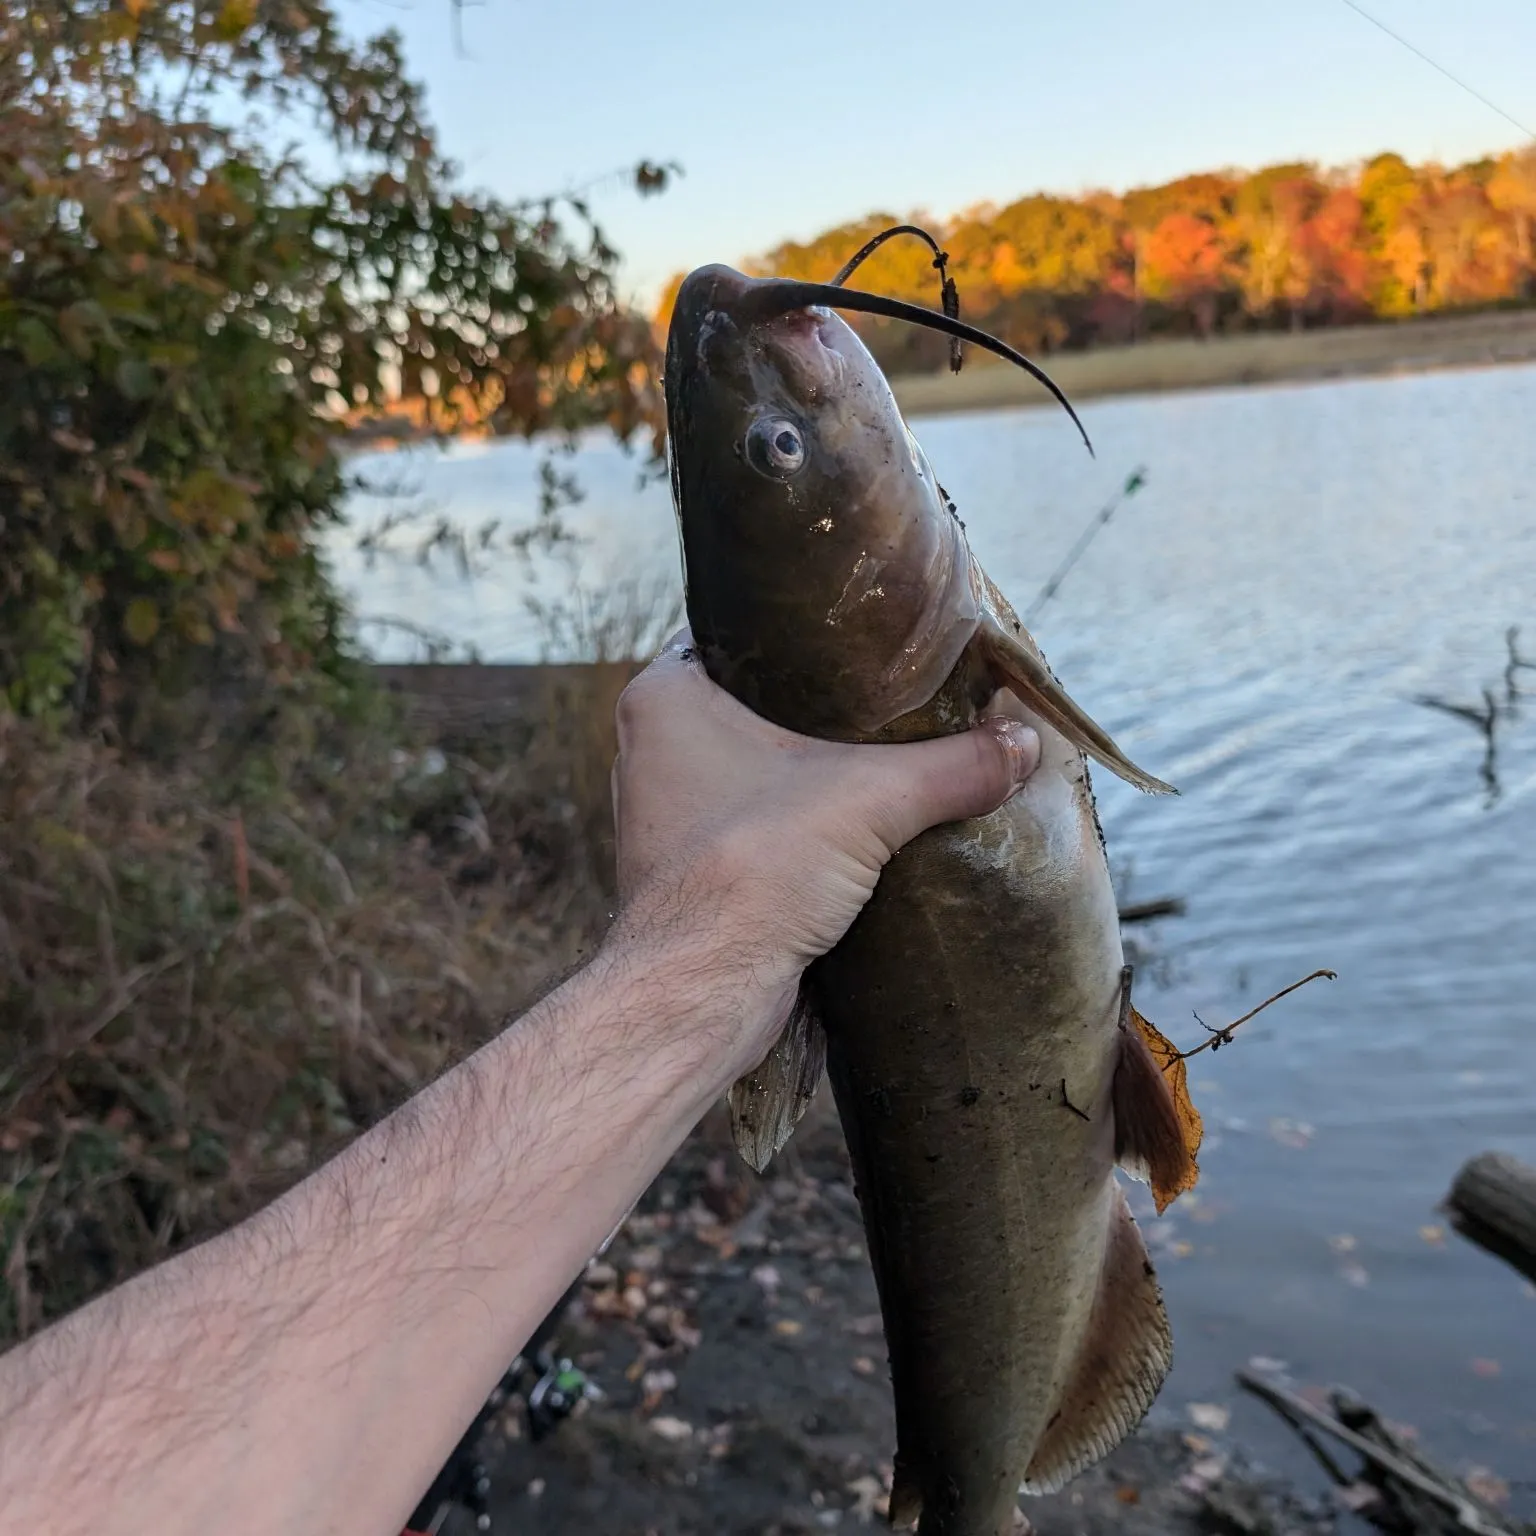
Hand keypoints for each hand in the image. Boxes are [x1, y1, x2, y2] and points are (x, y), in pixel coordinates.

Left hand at [607, 630, 1039, 1078]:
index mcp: (665, 696)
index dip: (813, 640)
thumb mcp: (870, 800)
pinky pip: (758, 826)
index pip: (746, 636)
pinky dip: (802, 827)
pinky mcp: (694, 871)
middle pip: (758, 705)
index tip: (871, 644)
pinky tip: (857, 828)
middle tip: (896, 701)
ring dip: (814, 776)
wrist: (700, 997)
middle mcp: (653, 748)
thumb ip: (953, 765)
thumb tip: (1024, 743)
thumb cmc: (752, 873)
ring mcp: (669, 814)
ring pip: (758, 771)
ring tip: (887, 762)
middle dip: (825, 713)